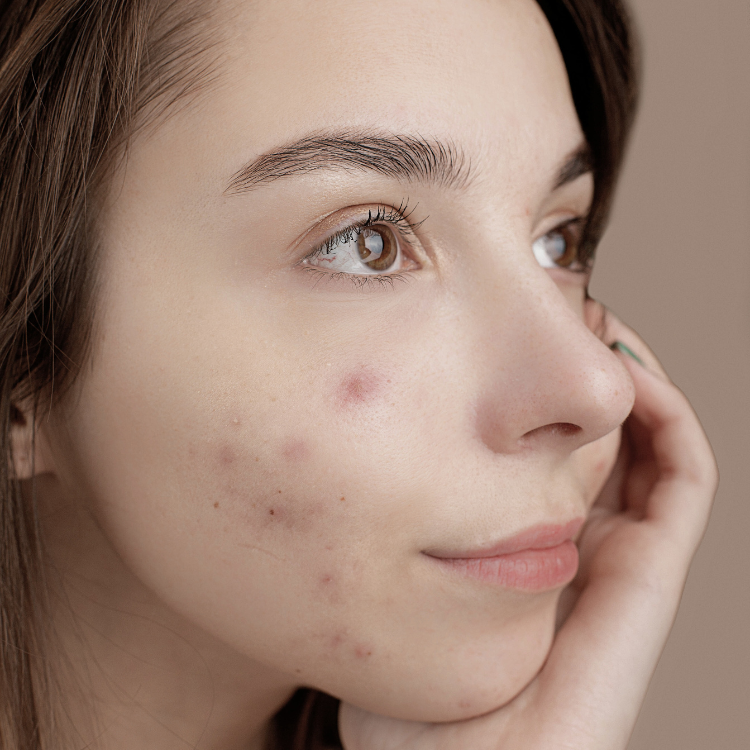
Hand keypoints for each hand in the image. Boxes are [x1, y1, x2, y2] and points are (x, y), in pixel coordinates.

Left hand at [339, 308, 717, 749]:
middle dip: (583, 367)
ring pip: (646, 446)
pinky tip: (627, 367)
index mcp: (521, 548)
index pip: (545, 450)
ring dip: (632, 378)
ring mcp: (616, 559)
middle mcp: (575, 547)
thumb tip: (346, 462)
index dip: (536, 385)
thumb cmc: (407, 695)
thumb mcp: (378, 588)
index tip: (505, 327)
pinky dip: (669, 418)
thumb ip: (375, 533)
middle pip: (595, 437)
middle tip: (561, 304)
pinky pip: (682, 479)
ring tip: (599, 318)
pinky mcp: (646, 576)